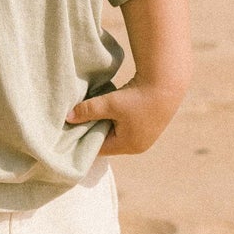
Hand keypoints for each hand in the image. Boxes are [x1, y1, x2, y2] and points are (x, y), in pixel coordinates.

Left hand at [65, 80, 182, 154]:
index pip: (99, 149)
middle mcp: (137, 145)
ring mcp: (144, 136)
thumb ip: (87, 111)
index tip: (70, 131)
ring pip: (116, 133)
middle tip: (78, 121)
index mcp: (128, 146)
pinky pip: (125, 126)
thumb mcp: (109, 103)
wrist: (167, 83)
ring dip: (105, 123)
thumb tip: (67, 117)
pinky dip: (115, 119)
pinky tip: (108, 108)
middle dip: (93, 131)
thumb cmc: (137, 96)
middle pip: (107, 142)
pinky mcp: (148, 124)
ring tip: (91, 114)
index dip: (84, 140)